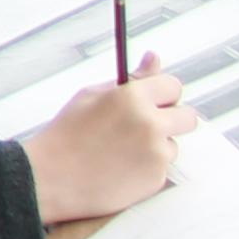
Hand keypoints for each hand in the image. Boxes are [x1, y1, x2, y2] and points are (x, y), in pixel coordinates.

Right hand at [21, 65, 199, 226]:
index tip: (154, 100)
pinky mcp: (157, 178)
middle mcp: (151, 124)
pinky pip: (162, 167)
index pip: (173, 86)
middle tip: (145, 126)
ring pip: (172, 144)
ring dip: (156, 146)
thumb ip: (131, 79)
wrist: (51, 178)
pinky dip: (146, 167)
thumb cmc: (66, 135)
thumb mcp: (91, 96)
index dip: (162, 93)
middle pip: (188, 117)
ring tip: (121, 151)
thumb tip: (154, 59)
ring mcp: (156, 153)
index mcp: (133, 98)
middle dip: (171, 119)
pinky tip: (120, 167)